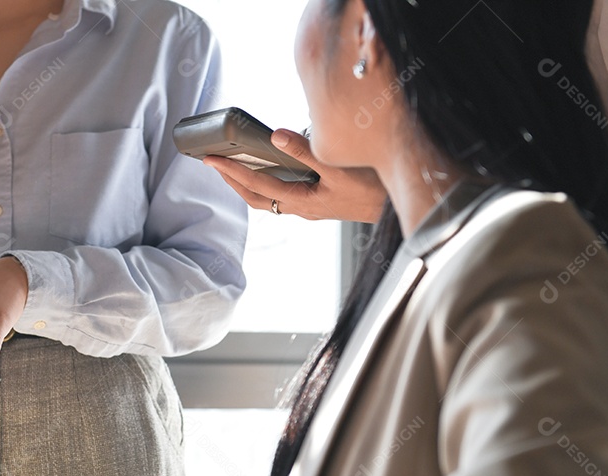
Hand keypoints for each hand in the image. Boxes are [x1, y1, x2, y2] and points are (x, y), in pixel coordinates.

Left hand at [205, 128, 386, 222]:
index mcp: (301, 201)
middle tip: (213, 163)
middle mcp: (301, 208)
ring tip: (233, 167)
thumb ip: (304, 151)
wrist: (397, 208)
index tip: (210, 159)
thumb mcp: (337, 166)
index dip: (231, 171)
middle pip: (256, 198)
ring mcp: (309, 208)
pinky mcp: (318, 203)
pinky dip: (269, 183)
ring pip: (269, 199)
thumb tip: (275, 135)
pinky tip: (270, 170)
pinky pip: (284, 195)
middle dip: (232, 181)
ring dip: (248, 184)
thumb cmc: (372, 188)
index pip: (257, 185)